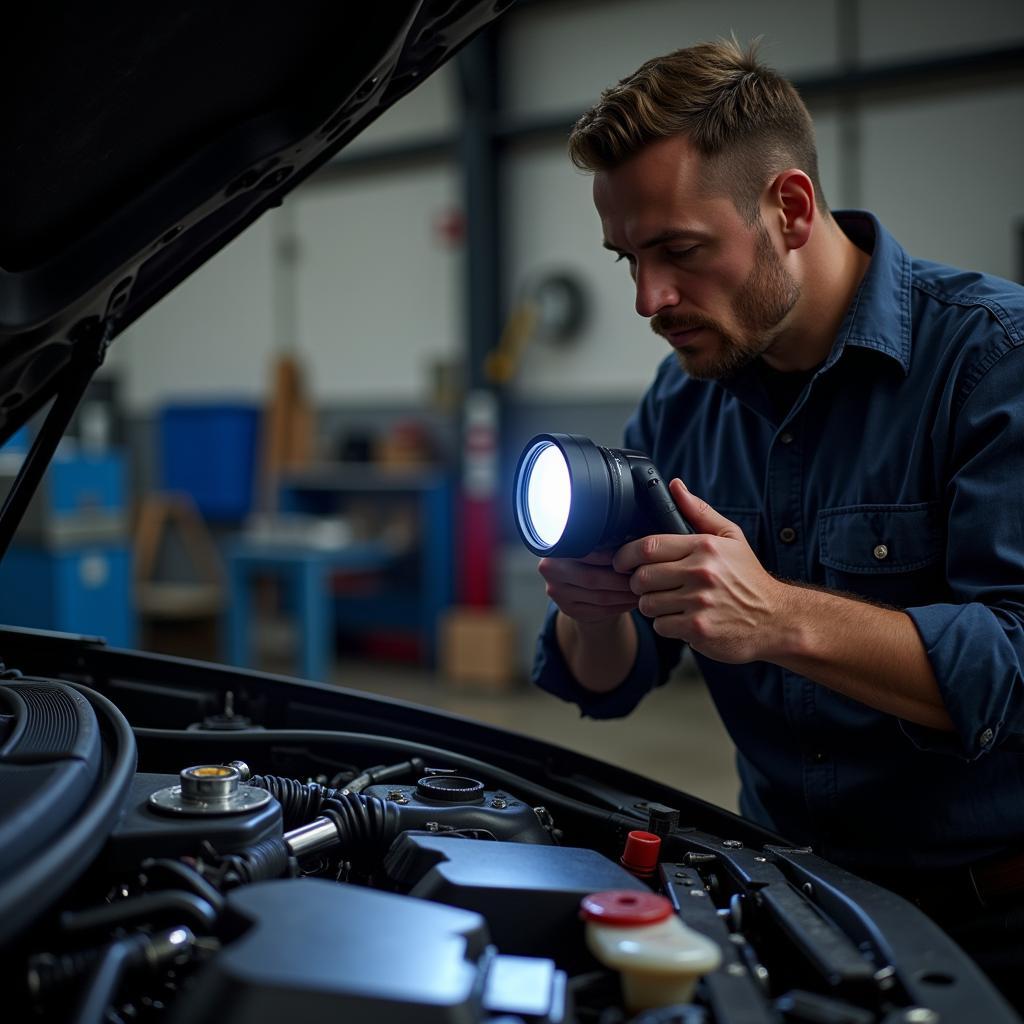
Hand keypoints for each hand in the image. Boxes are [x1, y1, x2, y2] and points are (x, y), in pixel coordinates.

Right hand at [538, 550, 638, 624]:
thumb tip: (631, 541)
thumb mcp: (589, 545)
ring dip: (625, 595)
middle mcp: (551, 572)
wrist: (574, 584)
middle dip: (622, 579)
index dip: (613, 557)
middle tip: (642, 577)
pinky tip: (633, 602)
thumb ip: (601, 541)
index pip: (588, 553)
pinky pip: (600, 611)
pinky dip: (621, 606)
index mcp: (556, 549)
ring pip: (599, 597)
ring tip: (642, 589)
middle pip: (593, 578)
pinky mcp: (569, 611)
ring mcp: (558, 594)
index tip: (634, 558)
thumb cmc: (589, 559)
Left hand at [612, 480, 784, 662]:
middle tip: (646, 585)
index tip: (620, 561)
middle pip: (642, 577)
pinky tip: (682, 619)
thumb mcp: (730, 538)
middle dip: (637, 582)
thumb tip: (675, 486)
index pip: (648, 546)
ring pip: (648, 604)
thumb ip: (699, 512)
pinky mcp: (699, 629)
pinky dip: (666, 625)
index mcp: (704, 547)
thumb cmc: (748, 578)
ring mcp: (700, 602)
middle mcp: (701, 572)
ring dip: (651, 605)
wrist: (776, 619)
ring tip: (669, 602)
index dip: (626, 555)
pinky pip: (661, 626)